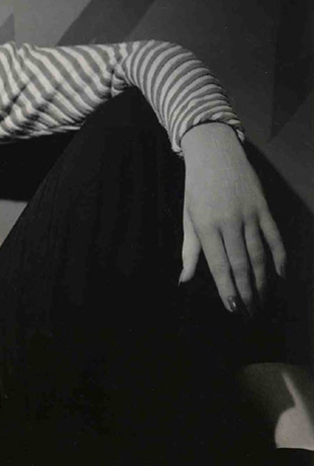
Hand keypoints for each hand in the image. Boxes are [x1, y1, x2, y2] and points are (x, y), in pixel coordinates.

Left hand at [179, 122, 285, 313]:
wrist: (214, 152)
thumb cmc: (196, 187)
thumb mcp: (187, 216)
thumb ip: (189, 249)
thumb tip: (184, 279)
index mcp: (206, 225)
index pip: (219, 265)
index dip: (227, 289)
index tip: (233, 309)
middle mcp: (228, 221)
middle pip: (241, 265)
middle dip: (246, 292)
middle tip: (250, 313)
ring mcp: (249, 214)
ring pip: (259, 255)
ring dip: (262, 281)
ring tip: (262, 301)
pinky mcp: (263, 207)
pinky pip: (274, 237)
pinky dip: (279, 257)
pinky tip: (280, 276)